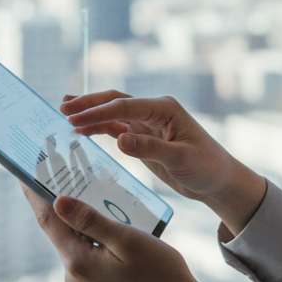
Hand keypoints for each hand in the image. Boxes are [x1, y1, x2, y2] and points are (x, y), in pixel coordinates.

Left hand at [22, 185, 219, 281]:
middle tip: (66, 174)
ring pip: (77, 246)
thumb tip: (57, 201)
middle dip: (63, 206)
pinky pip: (89, 260)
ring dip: (83, 225)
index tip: (25, 172)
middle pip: (62, 233)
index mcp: (78, 264)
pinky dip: (94, 242)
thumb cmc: (160, 274)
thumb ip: (90, 220)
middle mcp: (74, 280)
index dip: (35, 194)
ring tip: (96, 200)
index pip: (48, 221)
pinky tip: (110, 231)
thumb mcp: (126, 239)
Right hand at [60, 91, 266, 235]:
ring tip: (64, 112)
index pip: (125, 106)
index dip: (99, 111)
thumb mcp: (180, 159)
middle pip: (115, 101)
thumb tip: (120, 140)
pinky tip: (81, 129)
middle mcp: (154, 110)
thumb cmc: (206, 167)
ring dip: (90, 112)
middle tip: (62, 108)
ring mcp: (148, 122)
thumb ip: (150, 149)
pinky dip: (98, 127)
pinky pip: (116, 128)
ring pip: (113, 112)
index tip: (75, 118)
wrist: (219, 180)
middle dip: (89, 104)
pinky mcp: (144, 137)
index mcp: (164, 108)